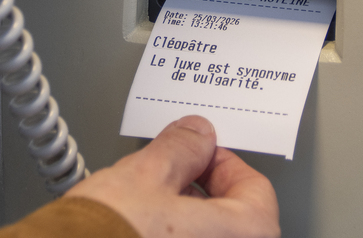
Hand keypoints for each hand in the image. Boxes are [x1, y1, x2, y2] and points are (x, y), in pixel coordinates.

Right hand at [65, 116, 279, 237]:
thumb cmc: (107, 237)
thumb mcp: (145, 175)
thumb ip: (181, 148)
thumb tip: (195, 135)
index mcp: (246, 237)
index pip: (255, 187)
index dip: (219, 160)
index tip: (195, 152)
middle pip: (232, 218)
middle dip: (198, 191)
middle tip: (166, 177)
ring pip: (207, 237)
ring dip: (183, 219)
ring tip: (143, 207)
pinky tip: (136, 230)